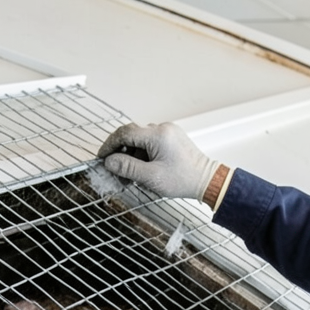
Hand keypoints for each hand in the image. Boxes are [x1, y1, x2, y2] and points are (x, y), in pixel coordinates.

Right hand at [97, 122, 219, 200]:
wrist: (207, 180)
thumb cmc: (183, 180)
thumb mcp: (150, 177)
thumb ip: (127, 167)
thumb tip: (109, 162)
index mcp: (157, 135)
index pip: (124, 133)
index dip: (110, 145)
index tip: (102, 157)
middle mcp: (162, 129)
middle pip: (131, 135)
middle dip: (120, 153)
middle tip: (114, 169)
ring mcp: (168, 132)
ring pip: (140, 140)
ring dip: (132, 156)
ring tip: (131, 175)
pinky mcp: (171, 138)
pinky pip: (150, 143)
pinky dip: (143, 155)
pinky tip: (142, 170)